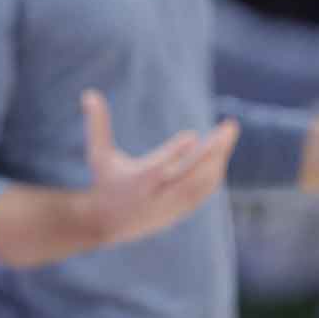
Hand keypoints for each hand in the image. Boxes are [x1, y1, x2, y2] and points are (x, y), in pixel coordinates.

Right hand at [79, 89, 238, 247]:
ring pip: (202, 184)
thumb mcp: (98, 154)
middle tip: (229, 127)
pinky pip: (203, 192)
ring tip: (228, 133)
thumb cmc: (104, 181)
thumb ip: (97, 124)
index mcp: (137, 181)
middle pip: (191, 175)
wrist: (107, 223)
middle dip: (213, 150)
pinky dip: (214, 173)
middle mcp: (158, 195)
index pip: (159, 167)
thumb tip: (89, 93)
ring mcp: (172, 206)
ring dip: (219, 159)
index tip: (192, 135)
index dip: (176, 153)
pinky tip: (222, 154)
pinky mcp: (180, 211)